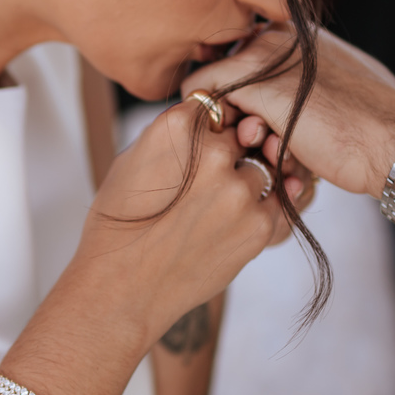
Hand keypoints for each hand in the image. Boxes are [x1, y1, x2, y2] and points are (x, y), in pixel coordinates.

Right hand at [66, 98, 290, 344]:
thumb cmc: (118, 224)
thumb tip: (203, 122)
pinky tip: (230, 227)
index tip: (206, 143)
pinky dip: (259, 213)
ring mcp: (240, 190)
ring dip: (246, 186)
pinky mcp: (259, 226)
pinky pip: (276, 205)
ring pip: (262, 170)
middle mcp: (214, 152)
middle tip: (208, 184)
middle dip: (232, 155)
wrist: (121, 289)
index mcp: (178, 126)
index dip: (214, 125)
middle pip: (244, 136)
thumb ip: (173, 134)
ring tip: (214, 212)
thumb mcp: (133, 159)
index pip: (217, 105)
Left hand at [182, 25, 394, 199]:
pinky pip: (202, 97)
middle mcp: (279, 35)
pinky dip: (218, 128)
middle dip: (236, 108)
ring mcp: (264, 55)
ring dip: (233, 123)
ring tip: (273, 148)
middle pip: (226, 70)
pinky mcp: (254, 84)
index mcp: (300, 35)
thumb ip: (306, 86)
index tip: (262, 121)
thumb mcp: (339, 93)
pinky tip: (264, 151)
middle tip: (264, 139)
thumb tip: (281, 105)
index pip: (246, 57)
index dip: (248, 94)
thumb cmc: (372, 128)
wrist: (394, 141)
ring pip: (213, 85)